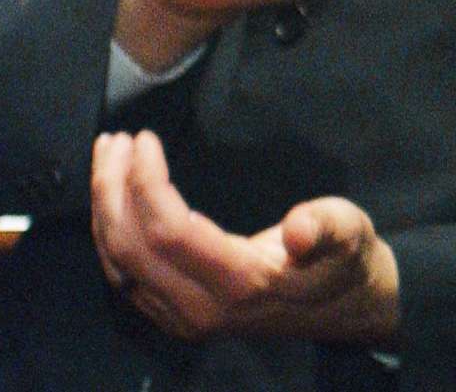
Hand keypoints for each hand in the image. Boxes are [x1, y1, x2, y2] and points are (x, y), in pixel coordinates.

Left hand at [90, 130, 400, 344]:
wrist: (344, 308)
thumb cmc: (345, 259)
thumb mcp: (351, 233)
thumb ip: (329, 228)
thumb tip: (300, 229)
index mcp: (240, 283)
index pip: (168, 233)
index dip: (146, 183)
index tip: (145, 138)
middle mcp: (200, 308)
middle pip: (130, 248)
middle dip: (112, 189)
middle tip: (115, 139)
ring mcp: (182, 317)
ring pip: (118, 265)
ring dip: (104, 208)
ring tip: (107, 157)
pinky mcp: (174, 314)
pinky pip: (123, 276)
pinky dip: (110, 232)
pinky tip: (113, 199)